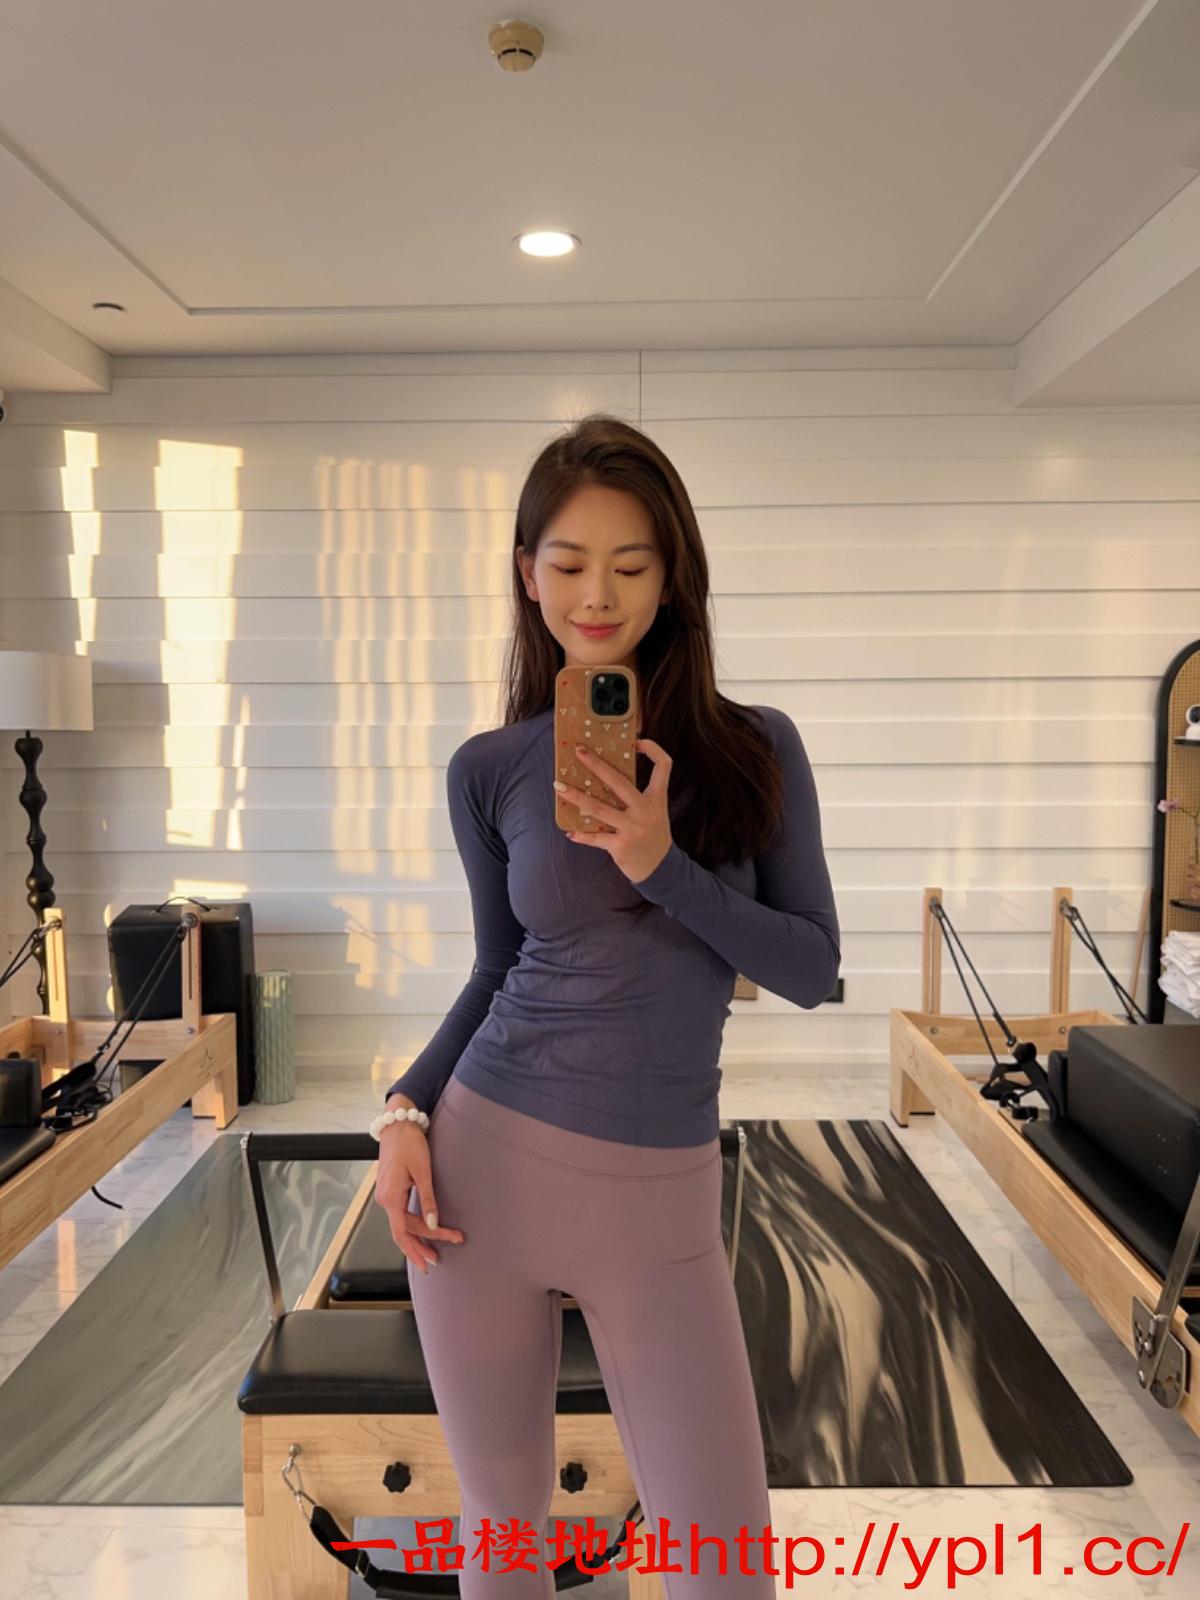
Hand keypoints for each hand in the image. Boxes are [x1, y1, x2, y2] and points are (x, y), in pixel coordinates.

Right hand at [373, 1101, 465, 1274]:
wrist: (398, 1124)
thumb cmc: (410, 1144)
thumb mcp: (423, 1172)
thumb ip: (427, 1200)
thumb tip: (433, 1225)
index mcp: (390, 1197)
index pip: (402, 1233)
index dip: (415, 1251)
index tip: (428, 1263)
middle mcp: (384, 1199)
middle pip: (404, 1230)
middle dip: (422, 1245)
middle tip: (438, 1259)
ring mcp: (385, 1195)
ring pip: (402, 1223)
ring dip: (418, 1237)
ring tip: (434, 1250)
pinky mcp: (390, 1190)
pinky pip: (400, 1214)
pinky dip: (412, 1225)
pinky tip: (422, 1232)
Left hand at [555, 738, 673, 884]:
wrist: (661, 869)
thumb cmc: (653, 836)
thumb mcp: (655, 813)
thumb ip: (638, 797)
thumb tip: (603, 779)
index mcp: (657, 798)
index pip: (663, 765)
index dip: (652, 749)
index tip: (636, 741)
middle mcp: (646, 811)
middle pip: (618, 781)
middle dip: (596, 764)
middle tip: (578, 751)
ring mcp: (633, 829)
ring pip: (598, 808)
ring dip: (575, 797)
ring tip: (558, 787)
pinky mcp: (621, 846)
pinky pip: (596, 837)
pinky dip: (582, 835)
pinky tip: (570, 832)